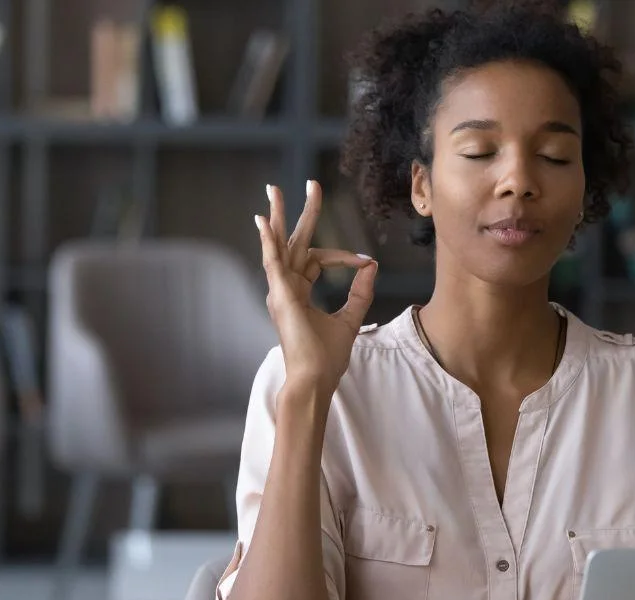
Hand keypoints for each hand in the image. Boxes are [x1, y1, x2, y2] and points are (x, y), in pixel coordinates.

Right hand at [256, 181, 377, 393]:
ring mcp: (280, 291)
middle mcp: (287, 288)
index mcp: (300, 292)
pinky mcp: (281, 295)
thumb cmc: (327, 357)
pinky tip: (263, 222)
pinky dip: (267, 241)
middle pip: (293, 242)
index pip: (318, 260)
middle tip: (310, 184)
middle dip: (301, 212)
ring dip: (276, 216)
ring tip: (274, 190)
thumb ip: (360, 292)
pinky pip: (272, 262)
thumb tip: (371, 264)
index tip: (365, 262)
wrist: (315, 379)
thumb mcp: (350, 319)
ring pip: (279, 245)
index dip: (343, 257)